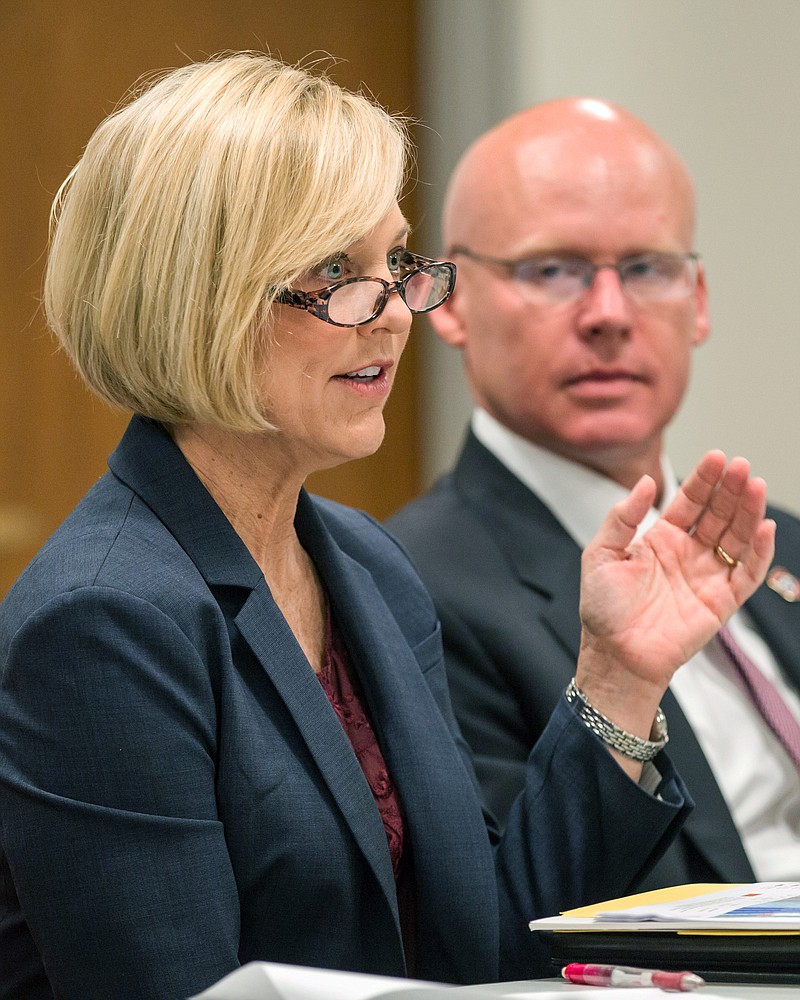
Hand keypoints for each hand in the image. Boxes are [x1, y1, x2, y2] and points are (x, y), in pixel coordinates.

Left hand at [576, 451, 774, 737]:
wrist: (613, 654)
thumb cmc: (603, 608)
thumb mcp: (602, 553)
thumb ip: (622, 517)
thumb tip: (647, 482)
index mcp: (661, 539)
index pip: (689, 502)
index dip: (704, 480)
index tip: (716, 457)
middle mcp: (688, 554)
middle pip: (718, 514)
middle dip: (730, 489)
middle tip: (741, 466)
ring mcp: (707, 576)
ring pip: (736, 537)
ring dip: (748, 511)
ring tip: (755, 485)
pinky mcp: (722, 601)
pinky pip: (747, 572)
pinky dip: (758, 551)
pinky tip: (763, 526)